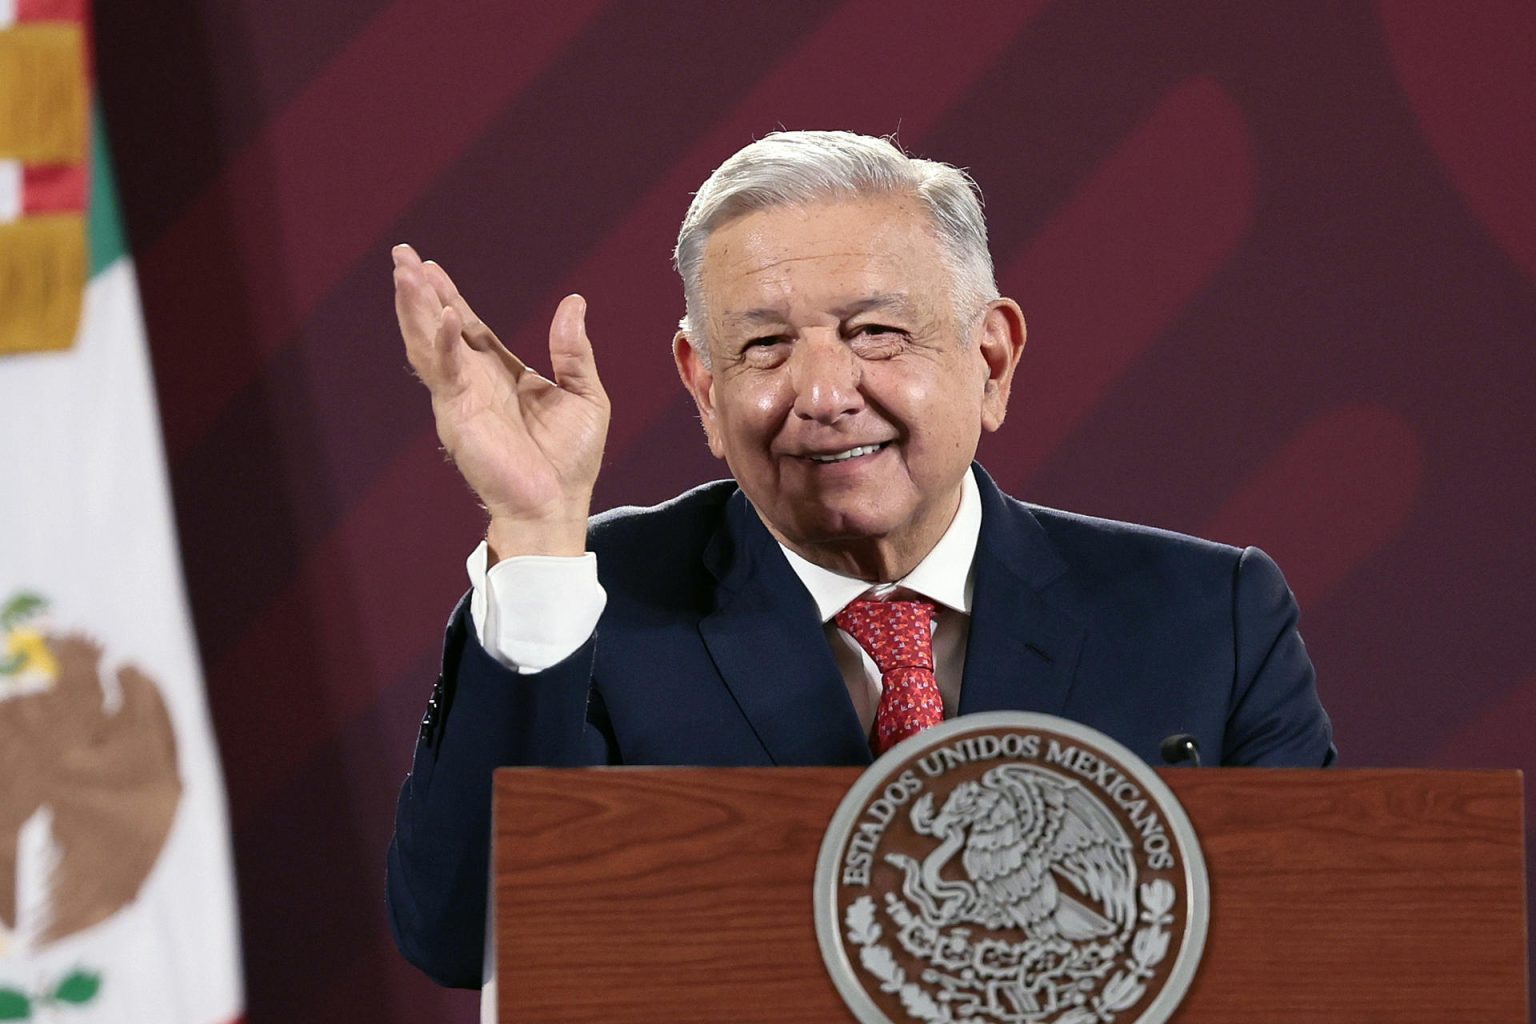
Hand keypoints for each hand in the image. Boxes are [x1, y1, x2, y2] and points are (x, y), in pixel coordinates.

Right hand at [393, 244, 609, 558]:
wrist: (555, 505)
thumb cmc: (569, 460)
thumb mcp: (584, 394)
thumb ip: (574, 350)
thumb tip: (574, 302)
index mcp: (501, 376)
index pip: (470, 327)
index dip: (450, 297)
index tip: (430, 267)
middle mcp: (474, 383)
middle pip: (440, 326)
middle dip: (419, 292)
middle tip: (401, 254)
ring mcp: (462, 397)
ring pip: (430, 343)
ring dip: (415, 307)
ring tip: (404, 272)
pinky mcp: (458, 415)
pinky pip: (445, 371)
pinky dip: (443, 342)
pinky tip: (445, 316)